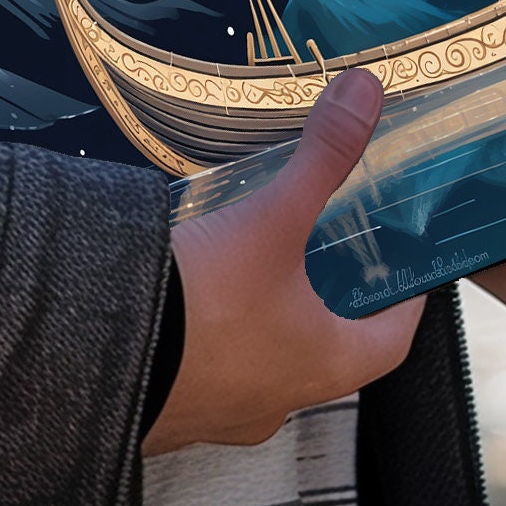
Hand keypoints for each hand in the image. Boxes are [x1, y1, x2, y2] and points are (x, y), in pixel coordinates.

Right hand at [147, 68, 424, 453]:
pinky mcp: (174, 410)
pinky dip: (207, 344)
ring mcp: (225, 413)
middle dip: (323, 307)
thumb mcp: (271, 220)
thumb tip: (368, 92)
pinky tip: (186, 307)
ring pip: (263, 368)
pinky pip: (205, 376)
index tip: (403, 276)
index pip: (391, 343)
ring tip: (247, 274)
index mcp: (325, 365)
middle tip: (320, 257)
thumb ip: (323, 156)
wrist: (102, 353)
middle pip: (324, 354)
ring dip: (263, 329)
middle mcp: (282, 401)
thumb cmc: (205, 302)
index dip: (403, 306)